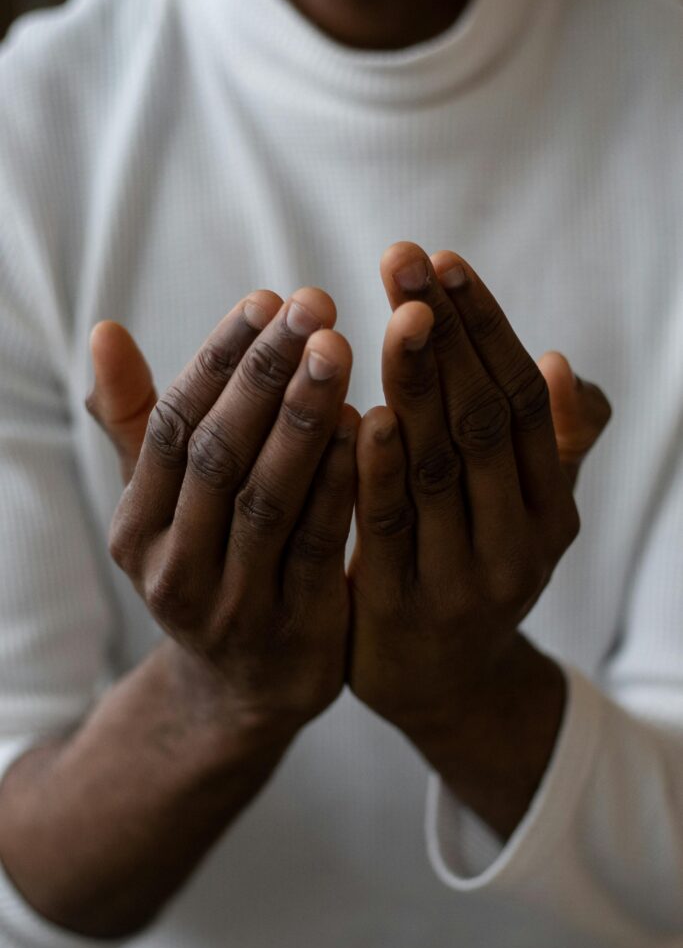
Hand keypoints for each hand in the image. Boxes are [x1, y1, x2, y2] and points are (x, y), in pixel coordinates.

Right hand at [87, 287, 358, 733]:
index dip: (219, 360)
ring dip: (303, 418)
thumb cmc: (211, 565)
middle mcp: (172, 569)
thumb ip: (139, 425)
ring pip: (266, 498)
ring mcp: (232, 606)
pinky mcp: (295, 629)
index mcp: (136, 529)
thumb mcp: (164, 508)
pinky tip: (368, 426)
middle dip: (265, 375)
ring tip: (339, 350)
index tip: (266, 299)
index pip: (173, 428)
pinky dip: (339, 483)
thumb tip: (103, 333)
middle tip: (314, 305)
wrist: (245, 688)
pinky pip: (318, 545)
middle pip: (218, 455)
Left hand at [348, 243, 609, 830]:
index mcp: (551, 506)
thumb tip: (564, 365)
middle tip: (404, 259)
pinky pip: (391, 529)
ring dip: (419, 384)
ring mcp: (464, 578)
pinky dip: (379, 469)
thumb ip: (550, 446)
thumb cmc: (476, 570)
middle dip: (445, 335)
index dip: (487, 328)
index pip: (525, 400)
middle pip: (485, 420)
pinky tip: (362, 412)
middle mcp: (519, 540)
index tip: (445, 262)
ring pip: (442, 467)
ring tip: (396, 313)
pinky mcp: (403, 610)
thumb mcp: (528, 514)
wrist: (446, 688)